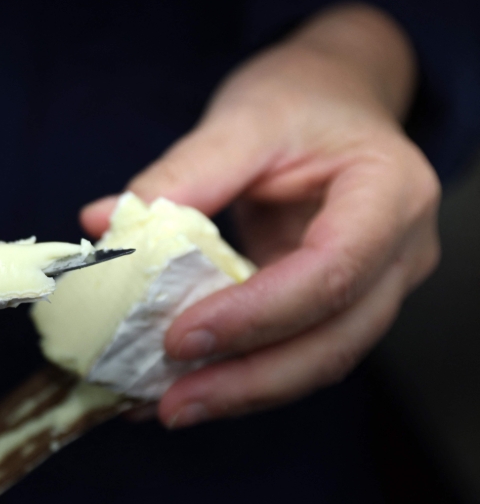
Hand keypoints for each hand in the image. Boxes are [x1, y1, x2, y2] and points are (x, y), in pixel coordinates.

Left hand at [82, 4, 439, 427]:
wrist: (335, 96)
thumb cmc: (301, 98)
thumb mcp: (242, 121)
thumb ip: (181, 175)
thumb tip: (104, 226)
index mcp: (389, 194)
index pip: (333, 272)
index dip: (256, 315)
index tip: (180, 338)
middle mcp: (398, 252)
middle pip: (335, 340)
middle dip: (248, 382)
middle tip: (171, 404)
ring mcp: (374, 285)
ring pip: (317, 361)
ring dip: (239, 392)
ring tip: (164, 406)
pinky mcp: (335, 305)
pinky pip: (292, 349)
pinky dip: (237, 373)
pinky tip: (178, 386)